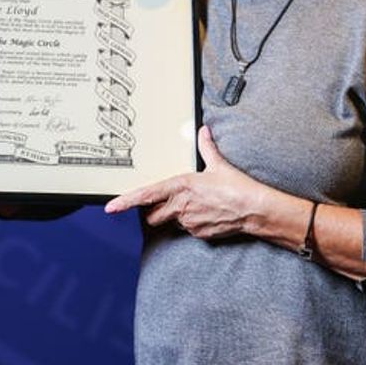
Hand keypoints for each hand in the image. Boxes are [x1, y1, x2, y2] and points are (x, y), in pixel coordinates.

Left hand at [104, 125, 263, 239]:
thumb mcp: (219, 165)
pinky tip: (206, 214)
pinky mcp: (197, 233)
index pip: (146, 195)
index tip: (111, 207)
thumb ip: (207, 148)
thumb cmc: (237, 187)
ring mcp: (188, 222)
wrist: (254, 210)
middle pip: (152, 216)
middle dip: (152, 212)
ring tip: (195, 206)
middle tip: (163, 203)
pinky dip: (190, 223)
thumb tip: (204, 131)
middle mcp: (180, 205)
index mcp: (181, 186)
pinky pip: (186, 229)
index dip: (126, 201)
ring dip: (174, 216)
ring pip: (170, 222)